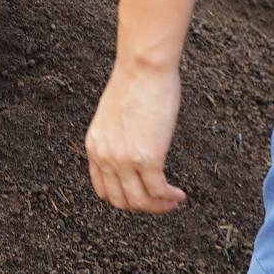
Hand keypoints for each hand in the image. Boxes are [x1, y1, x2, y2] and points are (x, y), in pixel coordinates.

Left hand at [85, 62, 186, 213]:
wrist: (143, 66)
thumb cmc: (134, 82)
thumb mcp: (113, 115)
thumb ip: (117, 137)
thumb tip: (134, 148)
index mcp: (94, 145)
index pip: (103, 189)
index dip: (124, 198)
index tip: (141, 195)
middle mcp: (104, 156)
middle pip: (121, 201)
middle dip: (142, 206)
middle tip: (160, 202)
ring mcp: (124, 160)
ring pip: (140, 201)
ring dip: (158, 207)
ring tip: (173, 201)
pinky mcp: (147, 158)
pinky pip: (158, 191)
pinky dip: (170, 198)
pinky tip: (179, 195)